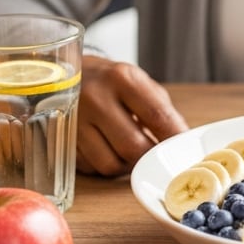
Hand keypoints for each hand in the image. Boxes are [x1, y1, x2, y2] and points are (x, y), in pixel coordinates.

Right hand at [75, 56, 188, 176]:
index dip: (174, 139)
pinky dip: (105, 165)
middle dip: (149, 157)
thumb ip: (162, 112)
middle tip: (154, 154)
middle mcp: (95, 97)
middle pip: (133, 146)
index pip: (157, 116)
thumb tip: (181, 143)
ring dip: (126, 164)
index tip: (182, 150)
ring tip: (129, 150)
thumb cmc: (112, 83)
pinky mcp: (61, 139)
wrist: (64, 75)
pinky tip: (107, 149)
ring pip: (111, 164)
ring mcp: (75, 119)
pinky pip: (91, 168)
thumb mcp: (139, 84)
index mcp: (122, 78)